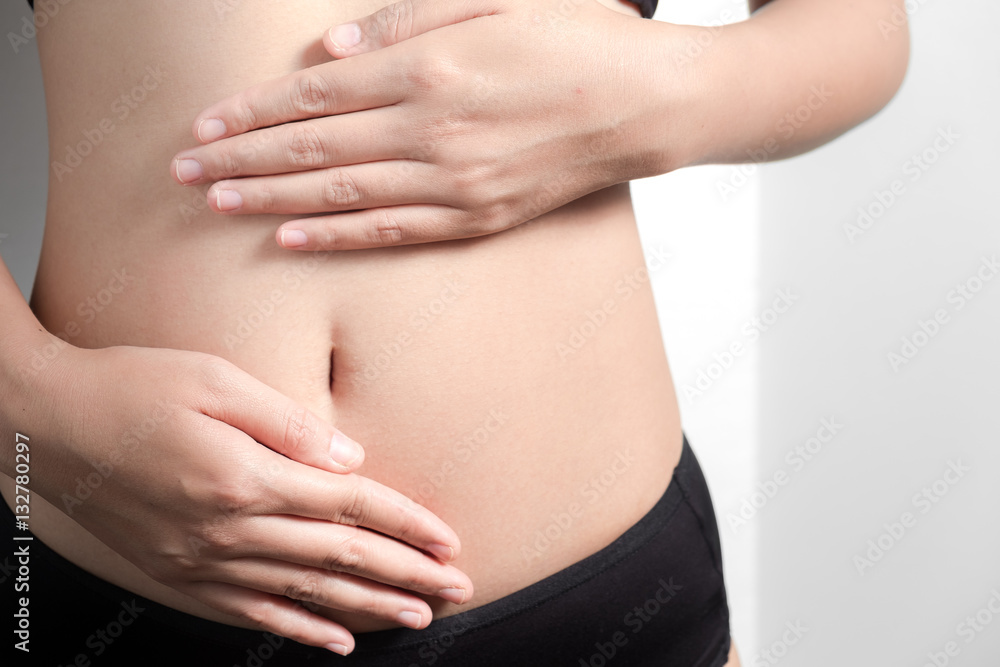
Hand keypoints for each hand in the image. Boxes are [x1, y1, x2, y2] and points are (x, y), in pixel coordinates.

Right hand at [23, 342, 471, 653]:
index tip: (449, 540)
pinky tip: (336, 641)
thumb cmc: (132, 387)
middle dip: (406, 574)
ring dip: (368, 607)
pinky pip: (251, 613)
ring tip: (417, 618)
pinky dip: (299, 628)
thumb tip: (349, 458)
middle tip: (457, 589)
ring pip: (305, 592)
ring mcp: (202, 561)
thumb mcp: (215, 381)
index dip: (406, 523)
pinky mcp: (179, 575)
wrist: (46, 423)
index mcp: (246, 476)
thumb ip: (288, 423)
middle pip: (340, 556)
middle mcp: (229, 529)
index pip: (350, 504)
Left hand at [171, 0, 656, 250]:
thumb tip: (332, 51)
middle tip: (185, 173)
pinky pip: (395, 232)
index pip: (316, 98)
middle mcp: (434, 130)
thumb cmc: (579, 41)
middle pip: (315, 150)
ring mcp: (457, 182)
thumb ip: (409, 18)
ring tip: (218, 205)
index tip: (203, 125)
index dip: (252, 113)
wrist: (651, 105)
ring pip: (343, 196)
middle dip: (242, 160)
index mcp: (432, 68)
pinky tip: (294, 239)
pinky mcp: (480, 218)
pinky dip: (339, 237)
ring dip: (273, 201)